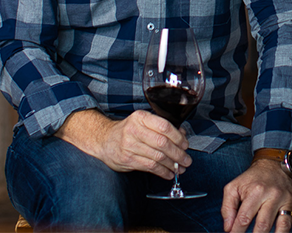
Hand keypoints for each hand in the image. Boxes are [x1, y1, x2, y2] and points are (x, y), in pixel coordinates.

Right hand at [55, 109, 190, 179]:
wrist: (104, 140)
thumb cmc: (128, 131)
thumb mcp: (142, 122)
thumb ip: (161, 127)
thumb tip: (182, 136)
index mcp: (141, 118)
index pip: (164, 126)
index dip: (178, 137)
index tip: (185, 145)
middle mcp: (134, 130)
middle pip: (162, 143)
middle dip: (178, 153)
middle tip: (186, 160)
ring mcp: (130, 146)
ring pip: (157, 157)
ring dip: (172, 165)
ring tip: (180, 168)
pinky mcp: (128, 160)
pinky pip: (150, 167)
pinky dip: (162, 172)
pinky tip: (168, 173)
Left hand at [221, 159, 291, 232]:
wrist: (273, 164)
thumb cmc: (251, 179)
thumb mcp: (234, 187)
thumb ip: (227, 207)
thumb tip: (228, 228)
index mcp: (256, 191)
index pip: (244, 219)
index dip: (236, 231)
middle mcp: (274, 195)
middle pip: (264, 225)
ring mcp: (288, 200)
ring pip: (284, 225)